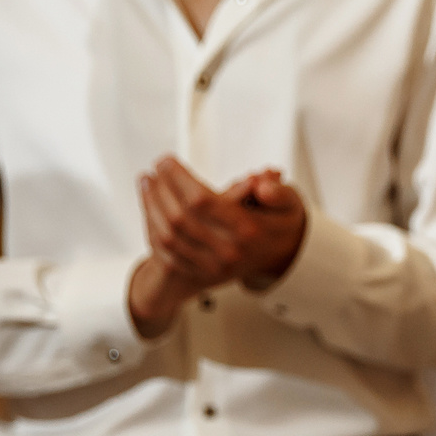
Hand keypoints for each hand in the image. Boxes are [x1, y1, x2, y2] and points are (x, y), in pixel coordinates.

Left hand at [138, 157, 305, 284]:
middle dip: (161, 189)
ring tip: (147, 182)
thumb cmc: (278, 223)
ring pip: (167, 237)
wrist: (281, 256)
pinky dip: (153, 229)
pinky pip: (167, 254)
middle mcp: (228, 252)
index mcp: (248, 231)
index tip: (168, 161)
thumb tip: (260, 181)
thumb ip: (277, 191)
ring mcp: (213, 266)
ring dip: (151, 207)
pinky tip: (150, 208)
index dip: (178, 178)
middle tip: (156, 168)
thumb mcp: (288, 202)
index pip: (201, 201)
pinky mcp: (202, 274)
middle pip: (179, 218)